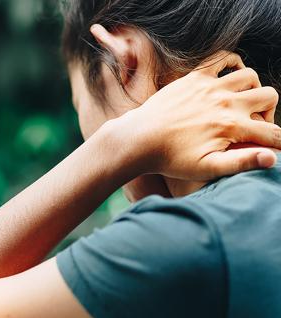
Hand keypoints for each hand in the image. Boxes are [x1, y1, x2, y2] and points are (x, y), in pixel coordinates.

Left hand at [114, 51, 279, 179]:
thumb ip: (241, 162)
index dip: (277, 142)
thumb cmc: (171, 159)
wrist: (140, 140)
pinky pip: (222, 59)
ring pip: (250, 77)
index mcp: (231, 126)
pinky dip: (231, 64)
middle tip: (254, 125)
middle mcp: (225, 102)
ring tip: (242, 104)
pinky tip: (228, 78)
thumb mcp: (206, 168)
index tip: (273, 146)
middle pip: (269, 97)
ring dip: (253, 89)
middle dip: (268, 112)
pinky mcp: (195, 78)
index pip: (270, 132)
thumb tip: (272, 158)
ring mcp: (210, 87)